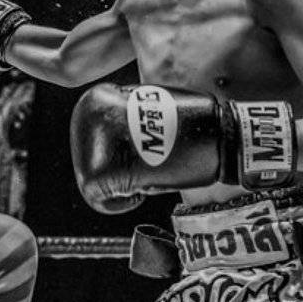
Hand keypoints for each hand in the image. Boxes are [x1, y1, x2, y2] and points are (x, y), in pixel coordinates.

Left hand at [69, 83, 296, 212]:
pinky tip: (143, 188)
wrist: (217, 136)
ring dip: (121, 185)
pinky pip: (98, 199)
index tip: (144, 149)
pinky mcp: (99, 170)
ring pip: (92, 181)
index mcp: (94, 98)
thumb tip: (101, 138)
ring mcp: (90, 142)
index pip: (91, 140)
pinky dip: (121, 203)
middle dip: (117, 170)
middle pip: (88, 161)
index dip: (118, 154)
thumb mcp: (145, 107)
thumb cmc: (186, 125)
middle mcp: (85, 115)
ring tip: (148, 170)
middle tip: (148, 163)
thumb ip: (119, 116)